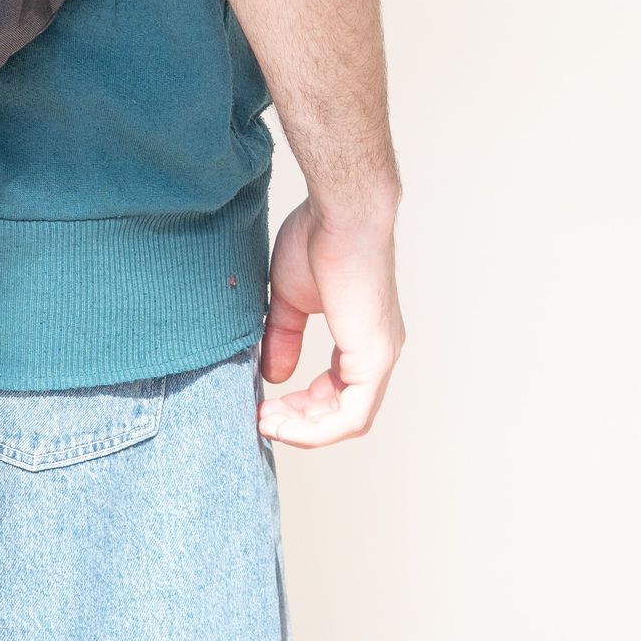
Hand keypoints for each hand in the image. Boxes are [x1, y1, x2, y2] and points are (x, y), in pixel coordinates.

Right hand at [255, 196, 403, 447]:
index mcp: (362, 334)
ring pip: (347, 419)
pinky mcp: (375, 360)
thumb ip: (284, 335)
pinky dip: (315, 428)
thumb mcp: (291, 296)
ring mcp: (379, 357)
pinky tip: (281, 422)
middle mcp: (377, 350)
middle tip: (261, 417)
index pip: (337, 387)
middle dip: (298, 420)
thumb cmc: (319, 236)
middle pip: (341, 409)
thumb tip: (274, 374)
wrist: (342, 211)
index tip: (266, 402)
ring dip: (303, 428)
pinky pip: (351, 417)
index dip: (302, 404)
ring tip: (265, 422)